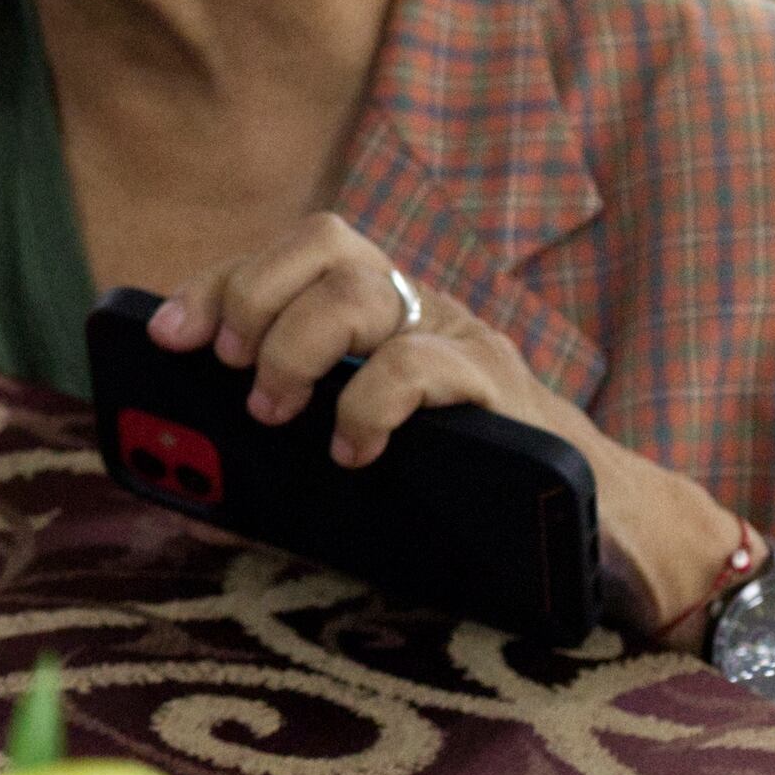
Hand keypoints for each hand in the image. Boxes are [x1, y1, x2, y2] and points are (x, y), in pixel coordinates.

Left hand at [140, 217, 748, 641]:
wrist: (606, 531)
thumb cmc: (471, 489)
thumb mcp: (370, 441)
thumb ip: (305, 420)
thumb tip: (194, 444)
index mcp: (388, 312)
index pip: (297, 253)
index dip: (224, 282)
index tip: (167, 333)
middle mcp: (428, 308)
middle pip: (328, 243)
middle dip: (255, 297)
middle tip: (230, 372)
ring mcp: (470, 342)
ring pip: (367, 292)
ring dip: (298, 347)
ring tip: (275, 414)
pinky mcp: (506, 394)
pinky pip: (423, 366)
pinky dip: (370, 403)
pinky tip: (351, 450)